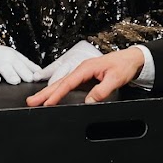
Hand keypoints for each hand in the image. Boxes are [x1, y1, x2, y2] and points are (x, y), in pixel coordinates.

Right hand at [0, 42, 41, 84]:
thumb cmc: (3, 56)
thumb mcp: (17, 58)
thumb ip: (29, 67)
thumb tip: (42, 74)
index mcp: (12, 58)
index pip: (20, 66)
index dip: (25, 73)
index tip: (30, 79)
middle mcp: (0, 59)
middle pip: (6, 67)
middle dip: (10, 74)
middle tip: (15, 80)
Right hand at [27, 47, 143, 106]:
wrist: (132, 59)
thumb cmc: (124, 65)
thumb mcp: (115, 78)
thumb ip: (101, 90)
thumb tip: (89, 101)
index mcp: (86, 68)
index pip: (67, 83)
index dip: (56, 94)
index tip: (47, 103)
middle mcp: (81, 69)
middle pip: (59, 83)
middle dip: (44, 93)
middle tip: (31, 102)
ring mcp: (81, 73)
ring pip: (61, 83)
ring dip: (48, 92)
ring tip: (36, 100)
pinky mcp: (84, 77)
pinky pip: (67, 84)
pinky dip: (57, 90)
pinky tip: (51, 96)